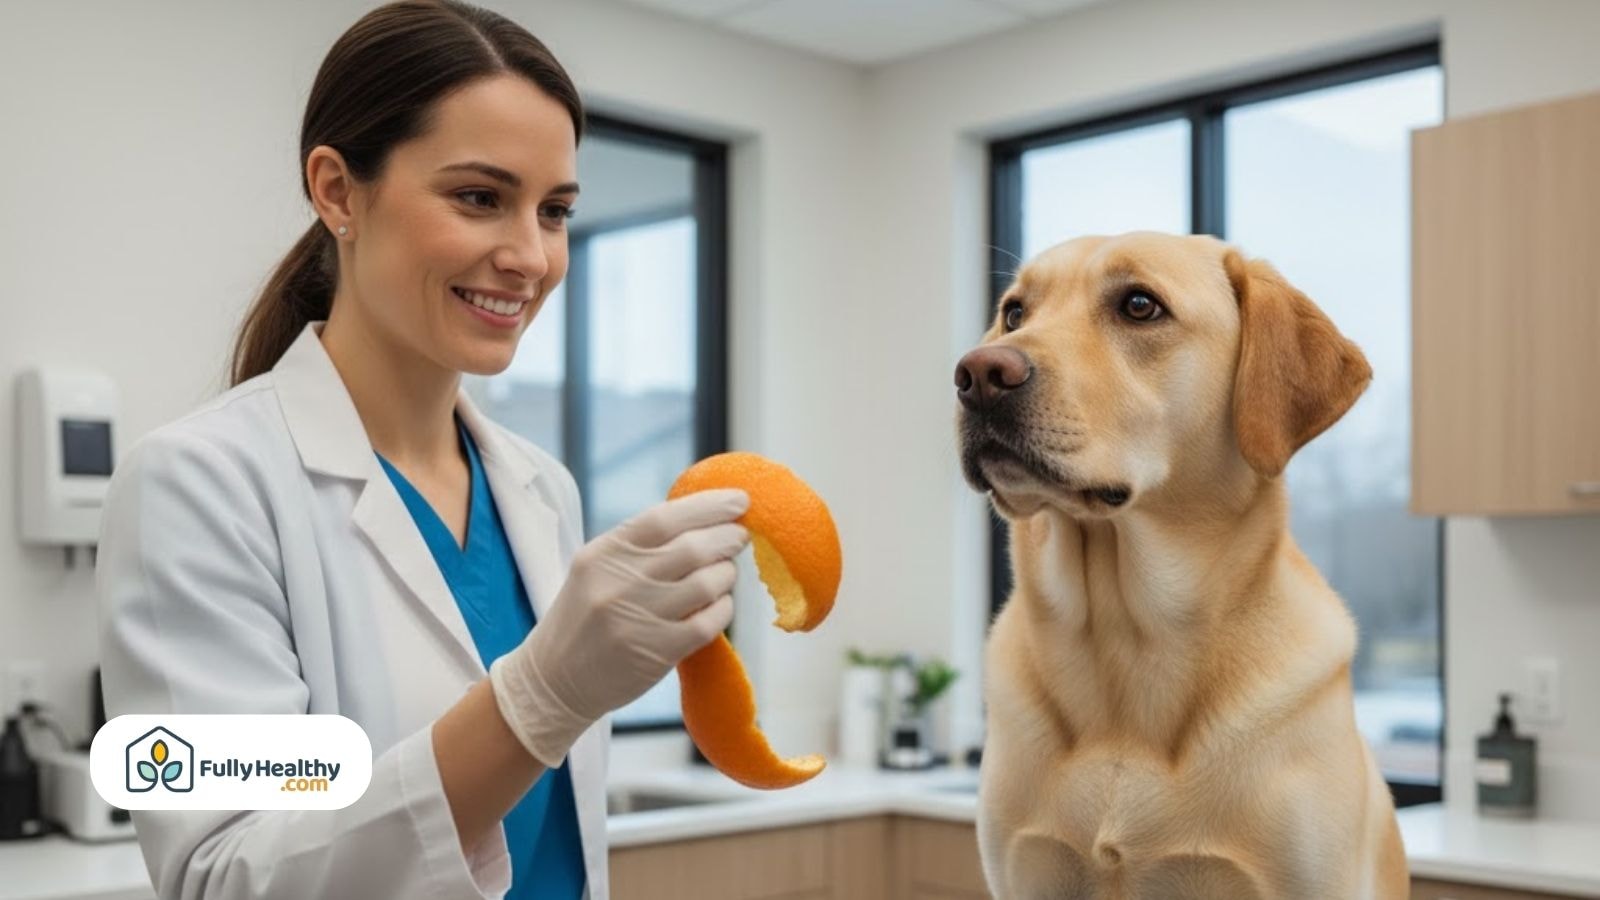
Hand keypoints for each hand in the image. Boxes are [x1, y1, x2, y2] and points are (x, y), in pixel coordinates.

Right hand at [488, 488, 749, 766]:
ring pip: (706, 584)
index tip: (739, 501)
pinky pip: (708, 622)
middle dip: (727, 538)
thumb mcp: (596, 567)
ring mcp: (638, 619)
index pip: (664, 518)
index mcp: (604, 553)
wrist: (553, 679)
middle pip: (693, 549)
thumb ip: (640, 544)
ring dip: (726, 574)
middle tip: (740, 536)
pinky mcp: (656, 652)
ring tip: (725, 572)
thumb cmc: (584, 616)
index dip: (708, 506)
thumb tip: (703, 519)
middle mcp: (619, 582)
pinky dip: (723, 609)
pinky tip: (720, 604)